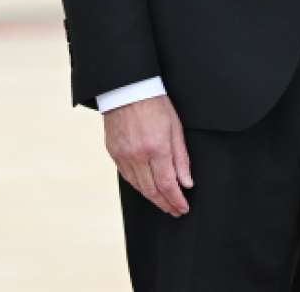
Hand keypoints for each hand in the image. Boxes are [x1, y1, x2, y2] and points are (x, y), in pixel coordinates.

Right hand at [104, 95, 192, 216]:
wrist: (126, 87)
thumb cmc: (154, 103)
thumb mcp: (175, 127)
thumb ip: (181, 157)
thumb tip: (187, 183)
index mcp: (156, 148)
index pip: (168, 185)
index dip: (176, 200)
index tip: (183, 209)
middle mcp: (138, 155)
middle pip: (152, 190)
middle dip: (165, 204)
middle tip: (175, 211)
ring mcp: (123, 154)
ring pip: (138, 186)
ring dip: (152, 198)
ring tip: (163, 203)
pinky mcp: (113, 151)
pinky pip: (126, 175)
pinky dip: (137, 185)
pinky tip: (146, 188)